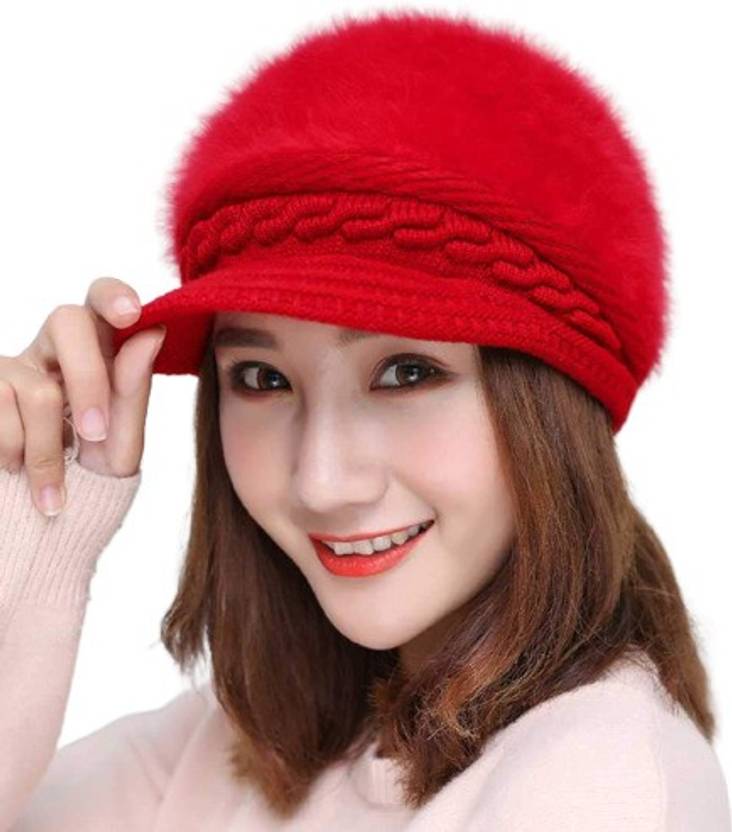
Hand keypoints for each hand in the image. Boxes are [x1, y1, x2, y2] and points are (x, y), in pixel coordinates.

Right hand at [0, 277, 165, 515]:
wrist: (36, 528)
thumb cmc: (85, 480)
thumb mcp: (119, 445)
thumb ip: (133, 392)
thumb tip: (151, 333)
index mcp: (95, 354)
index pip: (101, 301)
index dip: (113, 294)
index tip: (132, 313)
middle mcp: (49, 350)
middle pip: (67, 320)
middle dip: (89, 380)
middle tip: (96, 435)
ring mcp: (8, 369)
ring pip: (37, 387)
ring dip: (48, 451)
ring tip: (51, 486)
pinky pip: (1, 410)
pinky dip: (16, 455)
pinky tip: (14, 469)